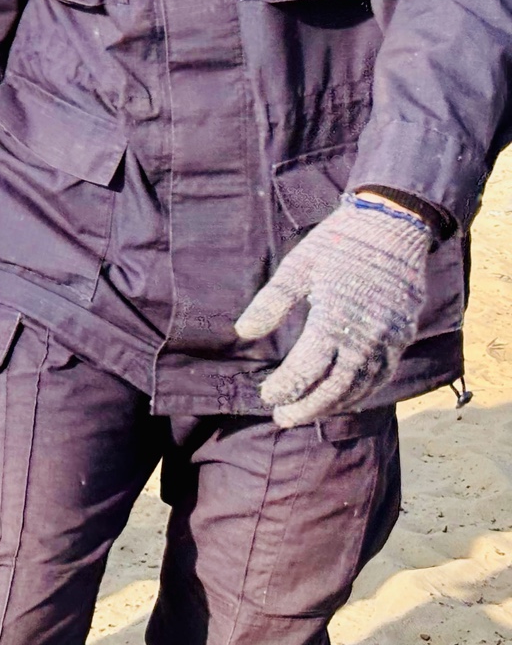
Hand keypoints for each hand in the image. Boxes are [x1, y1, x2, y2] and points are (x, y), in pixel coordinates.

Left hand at [234, 194, 433, 426]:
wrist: (393, 226)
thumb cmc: (337, 244)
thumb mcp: (297, 267)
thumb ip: (271, 303)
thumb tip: (242, 332)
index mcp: (335, 318)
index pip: (307, 368)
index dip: (286, 387)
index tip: (267, 396)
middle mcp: (366, 336)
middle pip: (335, 387)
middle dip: (306, 406)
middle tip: (281, 418)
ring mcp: (389, 339)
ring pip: (361, 386)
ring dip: (333, 405)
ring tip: (306, 413)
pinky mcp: (402, 336)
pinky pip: (382, 375)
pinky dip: (361, 392)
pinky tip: (343, 398)